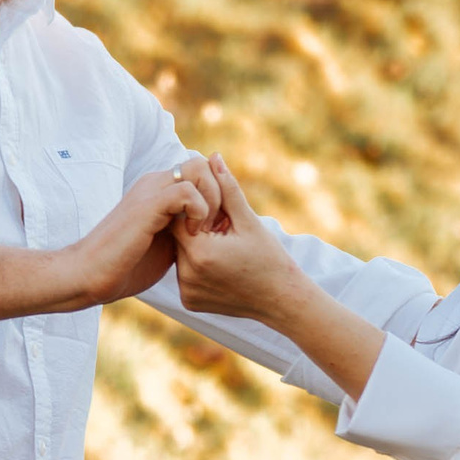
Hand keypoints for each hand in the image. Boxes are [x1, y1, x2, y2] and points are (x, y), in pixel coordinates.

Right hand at [59, 164, 216, 306]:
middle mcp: (155, 183)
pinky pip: (187, 190)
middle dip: (219, 193)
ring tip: (204, 231)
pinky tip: (192, 235)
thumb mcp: (167, 245)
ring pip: (199, 168)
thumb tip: (211, 231)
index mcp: (160, 191)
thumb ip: (186, 230)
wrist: (90, 275)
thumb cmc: (125, 266)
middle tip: (214, 227)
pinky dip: (199, 211)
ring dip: (212, 200)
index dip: (218, 196)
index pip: (202, 172)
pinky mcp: (147, 204)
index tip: (218, 228)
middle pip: (203, 163)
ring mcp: (150, 190)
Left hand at [170, 155, 309, 322]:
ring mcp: (187, 292)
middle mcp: (188, 275)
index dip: (197, 211)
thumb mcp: (249, 220)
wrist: (280, 300)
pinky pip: (185, 275)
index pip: (181, 217)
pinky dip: (197, 267)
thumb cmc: (269, 257)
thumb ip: (227, 188)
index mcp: (201, 252)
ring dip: (194, 247)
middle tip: (221, 232)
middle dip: (196, 228)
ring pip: (180, 256)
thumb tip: (213, 157)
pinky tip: (219, 268)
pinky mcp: (189, 302)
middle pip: (178, 237)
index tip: (218, 216)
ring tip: (221, 250)